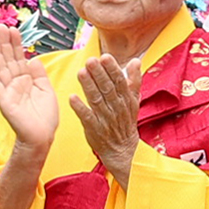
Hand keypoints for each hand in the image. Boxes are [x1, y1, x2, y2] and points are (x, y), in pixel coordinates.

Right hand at [0, 23, 60, 152]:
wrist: (42, 136)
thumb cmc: (45, 117)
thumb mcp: (47, 90)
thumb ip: (40, 74)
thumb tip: (33, 59)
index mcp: (26, 79)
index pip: (19, 57)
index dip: (16, 44)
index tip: (13, 30)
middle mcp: (15, 83)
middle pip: (8, 59)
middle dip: (4, 43)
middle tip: (0, 27)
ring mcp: (8, 91)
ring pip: (1, 68)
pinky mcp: (4, 101)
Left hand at [69, 52, 141, 186]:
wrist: (122, 150)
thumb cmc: (125, 121)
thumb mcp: (134, 101)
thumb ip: (134, 80)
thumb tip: (136, 60)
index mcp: (126, 100)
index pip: (120, 81)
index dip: (112, 69)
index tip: (105, 57)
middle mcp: (117, 108)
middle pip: (108, 89)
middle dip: (99, 74)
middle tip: (90, 61)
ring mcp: (105, 119)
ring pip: (97, 100)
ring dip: (88, 86)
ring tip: (81, 73)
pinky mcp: (95, 129)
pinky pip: (87, 118)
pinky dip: (80, 108)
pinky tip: (72, 98)